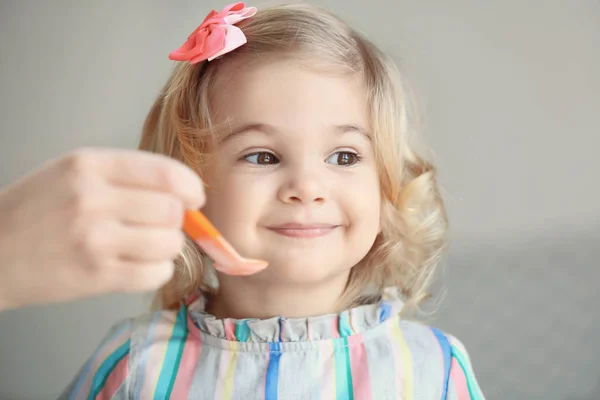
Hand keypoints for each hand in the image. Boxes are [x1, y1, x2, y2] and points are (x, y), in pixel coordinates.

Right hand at [0, 148, 204, 310]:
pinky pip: (155, 273)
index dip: (191, 188)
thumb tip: (182, 192)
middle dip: (176, 219)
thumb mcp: (72, 172)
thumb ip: (126, 176)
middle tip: (161, 224)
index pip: (165, 173)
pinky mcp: (95, 276)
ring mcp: (94, 240)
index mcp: (89, 166)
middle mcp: (92, 200)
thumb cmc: (35, 210)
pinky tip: (139, 264)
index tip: (195, 198)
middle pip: (172, 211)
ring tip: (146, 245)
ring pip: (170, 243)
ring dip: (167, 247)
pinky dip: (156, 270)